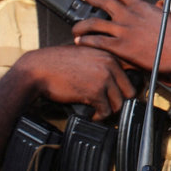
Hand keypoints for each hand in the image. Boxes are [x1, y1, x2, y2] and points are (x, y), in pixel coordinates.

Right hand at [11, 45, 134, 119]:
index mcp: (109, 54)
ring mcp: (104, 77)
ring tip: (99, 110)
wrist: (38, 69)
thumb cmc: (57, 63)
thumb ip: (101, 61)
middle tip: (109, 104)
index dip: (127, 85)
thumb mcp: (85, 54)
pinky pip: (106, 111)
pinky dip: (99, 116)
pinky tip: (92, 114)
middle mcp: (110, 64)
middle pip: (129, 90)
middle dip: (119, 100)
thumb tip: (115, 76)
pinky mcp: (94, 92)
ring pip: (119, 102)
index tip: (122, 92)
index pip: (133, 71)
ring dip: (109, 110)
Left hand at [73, 0, 170, 76]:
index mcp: (142, 7)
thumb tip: (158, 4)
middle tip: (86, 1)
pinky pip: (97, 41)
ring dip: (81, 24)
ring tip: (76, 27)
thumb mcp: (170, 17)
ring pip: (94, 22)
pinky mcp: (122, 47)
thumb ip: (159, 10)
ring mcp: (124, 31)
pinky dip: (85, 40)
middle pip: (103, 1)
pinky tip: (80, 42)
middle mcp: (130, 15)